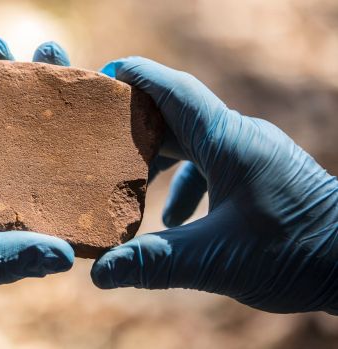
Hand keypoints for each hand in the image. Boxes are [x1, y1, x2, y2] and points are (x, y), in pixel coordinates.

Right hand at [91, 57, 337, 313]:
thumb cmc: (297, 254)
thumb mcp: (215, 260)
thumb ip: (153, 262)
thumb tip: (100, 272)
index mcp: (229, 142)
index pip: (175, 92)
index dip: (138, 78)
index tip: (106, 76)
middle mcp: (241, 138)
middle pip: (178, 115)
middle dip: (138, 126)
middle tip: (101, 137)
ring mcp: (253, 154)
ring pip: (195, 140)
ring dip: (161, 158)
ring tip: (130, 183)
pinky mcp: (260, 172)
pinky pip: (213, 163)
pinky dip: (186, 183)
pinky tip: (173, 219)